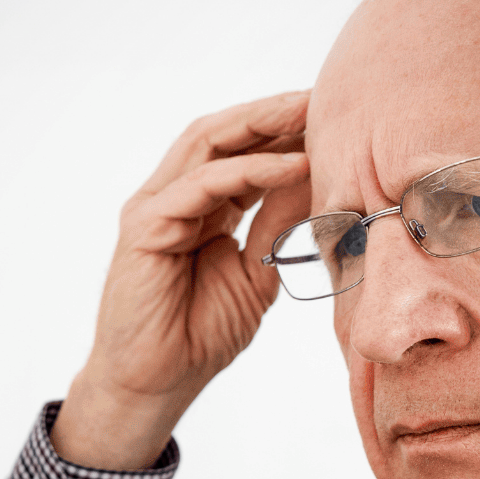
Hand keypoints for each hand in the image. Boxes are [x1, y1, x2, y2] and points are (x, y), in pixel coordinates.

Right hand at [52, 90, 313, 469]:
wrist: (158, 383)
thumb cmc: (199, 335)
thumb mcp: (257, 271)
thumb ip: (279, 223)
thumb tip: (319, 177)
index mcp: (201, 206)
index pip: (242, 151)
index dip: (284, 130)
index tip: (335, 116)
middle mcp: (174, 197)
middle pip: (223, 134)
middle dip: (273, 112)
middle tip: (324, 95)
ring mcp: (155, 208)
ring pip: (208, 145)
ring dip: (262, 125)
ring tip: (309, 112)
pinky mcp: (145, 227)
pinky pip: (200, 185)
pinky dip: (247, 171)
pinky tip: (291, 165)